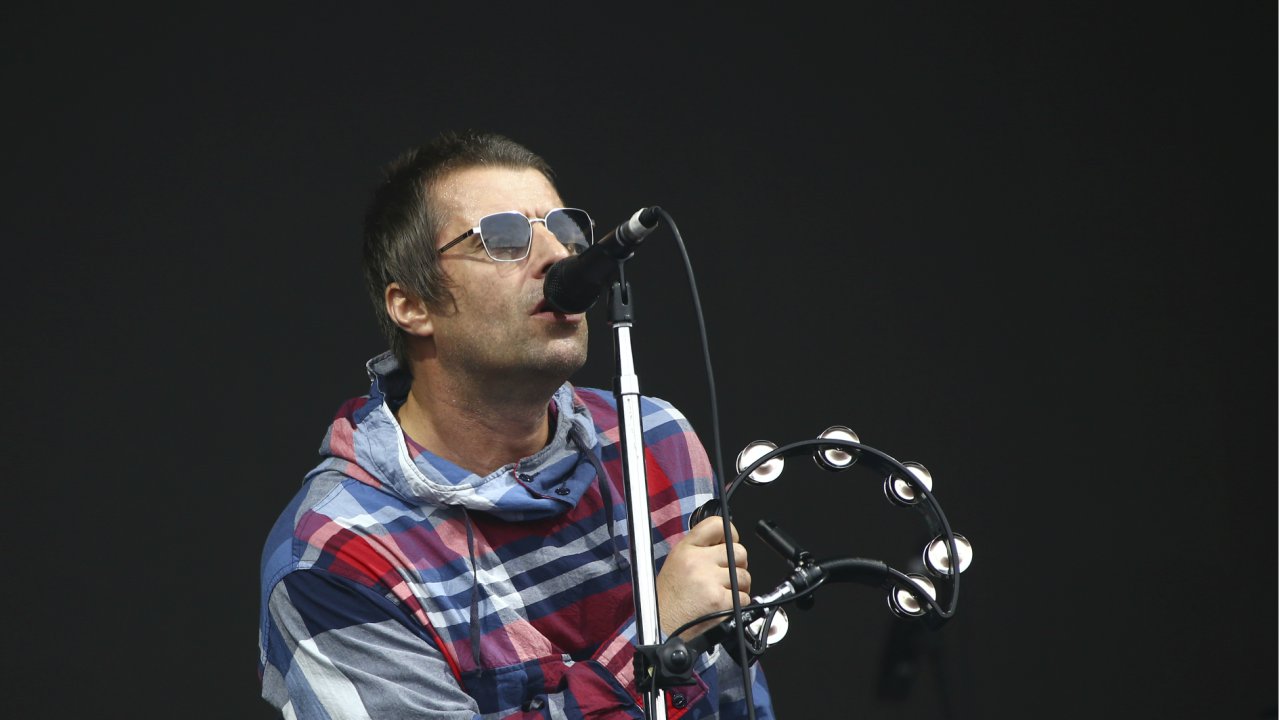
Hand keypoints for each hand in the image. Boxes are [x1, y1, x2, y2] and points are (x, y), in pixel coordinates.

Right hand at [657, 517, 751, 638]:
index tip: (729, 542)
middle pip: (738, 551)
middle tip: (726, 575)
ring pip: (744, 575)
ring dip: (739, 586)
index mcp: (686, 549)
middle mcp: (698, 562)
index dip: (729, 533)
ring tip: (722, 593)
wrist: (662, 628)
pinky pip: (744, 596)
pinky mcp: (721, 601)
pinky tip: (722, 606)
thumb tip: (725, 542)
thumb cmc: (668, 600)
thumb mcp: (676, 563)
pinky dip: (738, 603)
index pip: (717, 525)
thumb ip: (700, 550)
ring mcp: (710, 581)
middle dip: (737, 564)